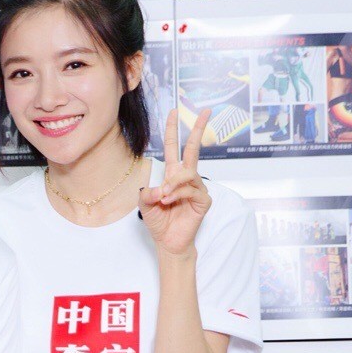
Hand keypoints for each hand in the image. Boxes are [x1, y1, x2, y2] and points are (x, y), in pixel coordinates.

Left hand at [140, 107, 212, 256]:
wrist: (167, 242)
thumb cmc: (159, 221)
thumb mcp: (145, 203)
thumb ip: (148, 191)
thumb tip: (161, 187)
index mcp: (172, 174)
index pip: (174, 148)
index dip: (174, 130)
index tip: (175, 112)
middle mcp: (186, 178)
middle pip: (193, 149)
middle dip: (199, 129)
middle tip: (206, 111)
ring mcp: (197, 188)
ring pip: (188, 173)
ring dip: (173, 184)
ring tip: (163, 197)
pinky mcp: (203, 200)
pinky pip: (191, 190)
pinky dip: (178, 195)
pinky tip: (169, 201)